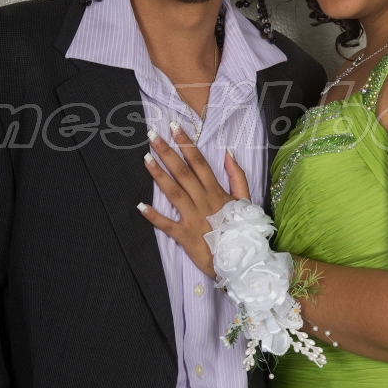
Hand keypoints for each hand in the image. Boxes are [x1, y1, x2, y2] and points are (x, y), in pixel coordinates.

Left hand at [138, 124, 250, 277]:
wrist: (242, 260)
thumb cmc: (242, 229)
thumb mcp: (246, 200)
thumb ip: (238, 176)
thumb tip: (228, 153)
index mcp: (216, 192)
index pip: (199, 163)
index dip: (186, 144)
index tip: (174, 128)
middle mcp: (203, 201)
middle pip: (183, 173)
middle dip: (167, 153)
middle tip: (152, 135)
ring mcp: (193, 218)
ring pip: (174, 193)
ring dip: (159, 175)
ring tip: (145, 159)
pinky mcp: (185, 236)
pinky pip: (167, 225)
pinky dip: (154, 216)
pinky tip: (140, 206)